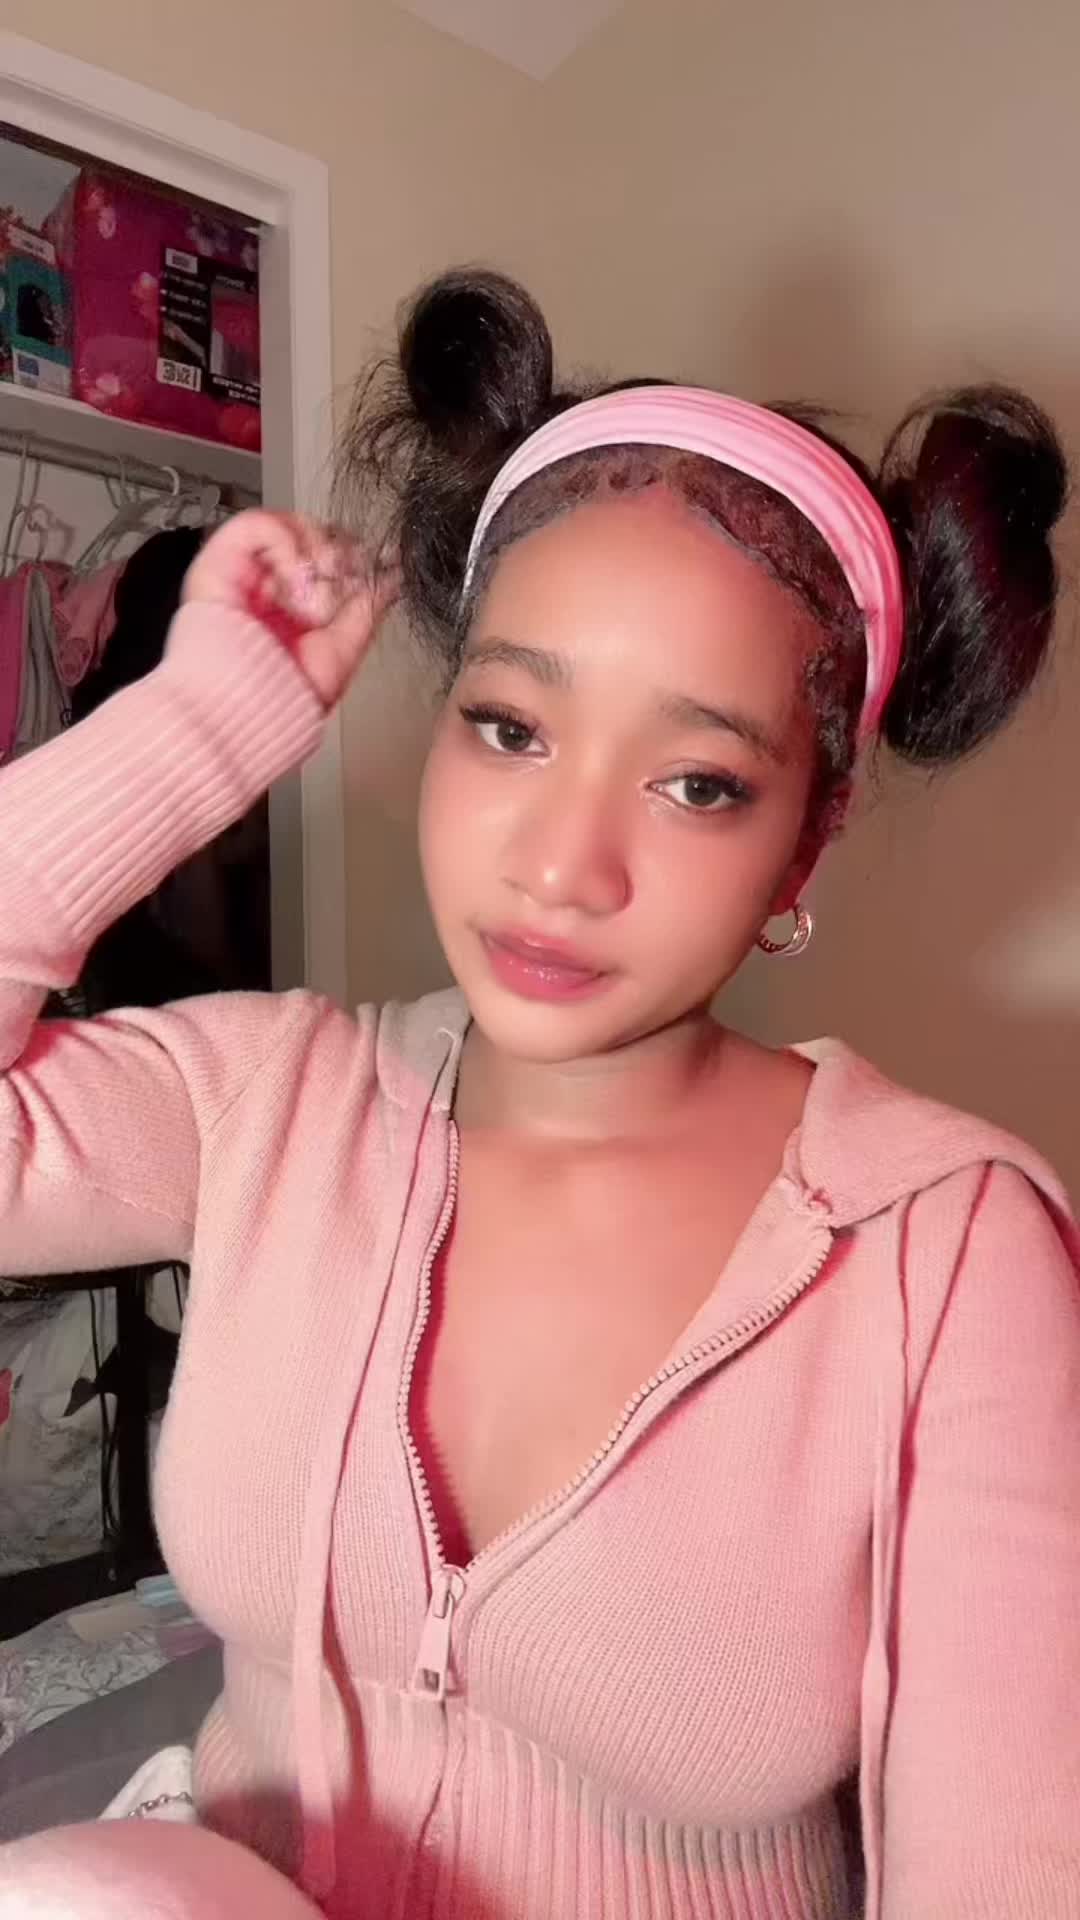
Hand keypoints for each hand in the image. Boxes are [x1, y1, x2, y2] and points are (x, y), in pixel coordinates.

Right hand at [183, 510, 400, 709]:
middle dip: (335, 549)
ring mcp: (242, 573)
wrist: (245, 712)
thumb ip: (367, 608)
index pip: (327, 556)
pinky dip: (285, 543)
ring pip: (284, 523)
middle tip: (344, 574)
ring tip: (318, 581)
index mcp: (293, 605)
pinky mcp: (217, 562)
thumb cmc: (280, 697)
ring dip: (312, 545)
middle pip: (308, 534)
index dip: (351, 554)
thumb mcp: (342, 648)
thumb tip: (393, 576)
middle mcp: (267, 586)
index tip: (375, 565)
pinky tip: (295, 577)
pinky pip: (254, 525)